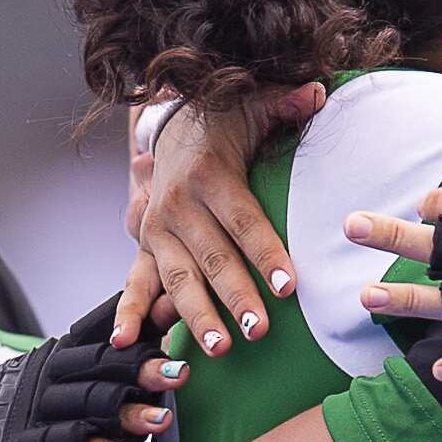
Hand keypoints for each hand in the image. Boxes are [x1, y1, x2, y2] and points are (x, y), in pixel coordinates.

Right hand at [0, 308, 186, 441]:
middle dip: (140, 367)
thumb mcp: (97, 404)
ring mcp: (31, 412)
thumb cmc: (65, 439)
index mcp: (63, 359)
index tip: (172, 316)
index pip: (98, 332)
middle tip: (180, 372)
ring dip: (127, 412)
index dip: (136, 325)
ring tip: (164, 421)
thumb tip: (177, 340)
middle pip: (97, 364)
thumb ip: (130, 379)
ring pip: (85, 403)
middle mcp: (45, 378)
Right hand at [115, 83, 325, 355]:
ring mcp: (157, 229)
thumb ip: (284, 103)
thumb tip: (317, 93)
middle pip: (212, 257)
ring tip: (220, 349)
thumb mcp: (252, 105)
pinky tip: (123, 342)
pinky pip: (134, 283)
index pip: (243, 219)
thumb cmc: (224, 122)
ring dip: (197, 315)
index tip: (289, 286)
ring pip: (179, 278)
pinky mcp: (144, 246)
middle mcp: (178, 204)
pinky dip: (127, 314)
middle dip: (236, 296)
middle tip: (260, 330)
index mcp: (210, 173)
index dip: (266, 252)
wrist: (173, 125)